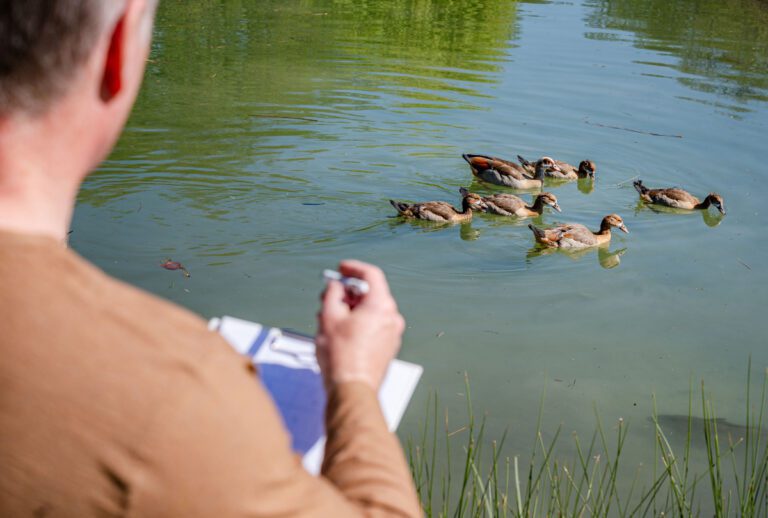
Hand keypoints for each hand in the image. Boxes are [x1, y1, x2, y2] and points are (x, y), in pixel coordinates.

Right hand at [316, 260, 405, 391]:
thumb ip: (332, 293)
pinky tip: (340, 331)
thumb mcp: (328, 317)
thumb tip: (336, 286)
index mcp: (381, 306)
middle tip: (330, 294)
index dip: (354, 268)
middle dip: (348, 292)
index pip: (371, 275)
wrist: (352, 389)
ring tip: (329, 317)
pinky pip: (374, 325)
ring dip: (351, 309)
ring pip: (371, 311)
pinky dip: (359, 322)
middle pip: (371, 294)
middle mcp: (392, 317)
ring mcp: (392, 334)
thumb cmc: (341, 357)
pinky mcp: (388, 347)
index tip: (341, 268)